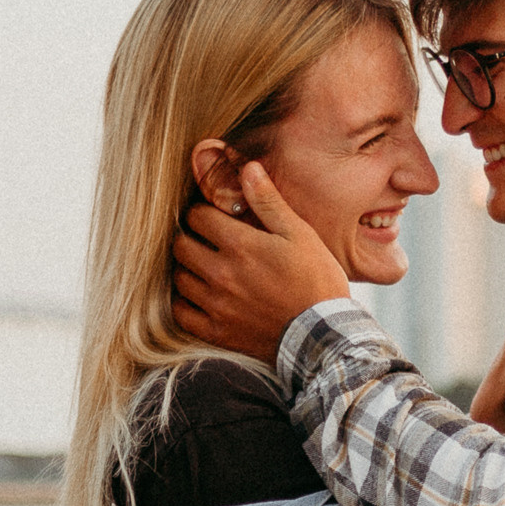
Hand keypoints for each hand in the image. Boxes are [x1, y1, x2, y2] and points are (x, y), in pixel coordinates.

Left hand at [170, 163, 348, 360]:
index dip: (204, 213)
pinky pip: (182, 313)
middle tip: (206, 241)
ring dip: (188, 269)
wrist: (325, 336)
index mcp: (240, 245)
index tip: (215, 218)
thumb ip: (268, 202)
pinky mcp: (217, 332)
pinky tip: (200, 296)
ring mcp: (217, 305)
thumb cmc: (317, 281)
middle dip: (191, 237)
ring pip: (179, 278)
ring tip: (205, 267)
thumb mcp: (300, 235)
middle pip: (181, 245)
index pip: (197, 217)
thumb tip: (248, 168)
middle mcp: (221, 274)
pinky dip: (185, 303)